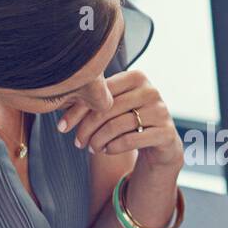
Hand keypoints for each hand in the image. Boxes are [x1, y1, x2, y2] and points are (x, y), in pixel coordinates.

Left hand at [59, 70, 183, 171]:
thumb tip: (60, 102)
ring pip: (117, 125)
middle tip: (77, 142)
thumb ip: (94, 101)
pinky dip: (113, 147)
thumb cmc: (131, 120)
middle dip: (86, 128)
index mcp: (136, 77)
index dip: (78, 110)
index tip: (62, 127)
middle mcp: (151, 91)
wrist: (160, 142)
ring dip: (98, 141)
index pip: (100, 92)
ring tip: (92, 148)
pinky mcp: (166, 132)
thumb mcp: (114, 107)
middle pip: (107, 109)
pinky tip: (107, 150)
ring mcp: (161, 111)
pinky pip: (130, 140)